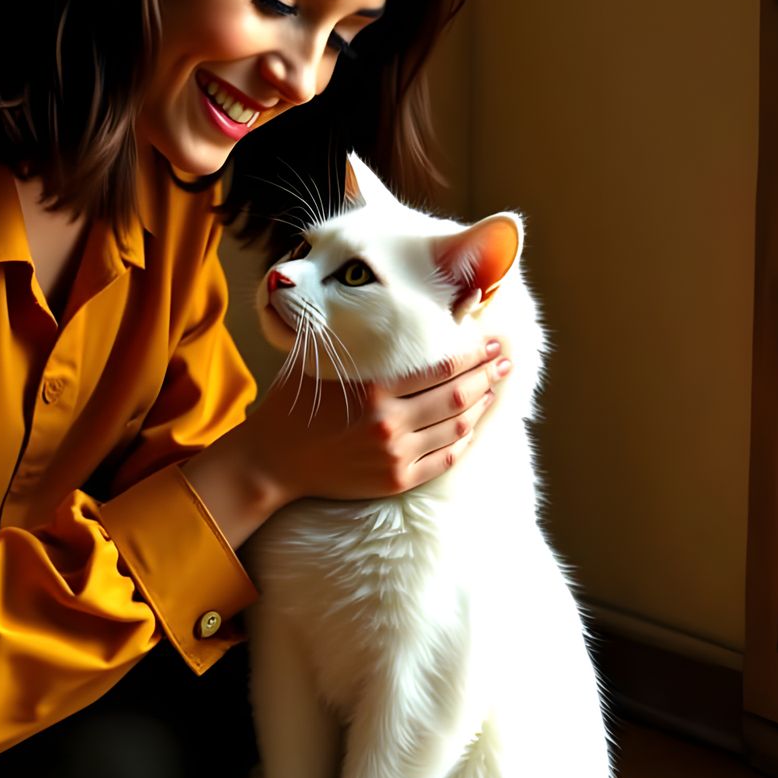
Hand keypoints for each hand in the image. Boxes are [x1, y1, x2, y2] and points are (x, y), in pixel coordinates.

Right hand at [247, 332, 513, 504]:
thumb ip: (345, 332)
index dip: (473, 352)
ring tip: (494, 387)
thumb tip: (371, 298)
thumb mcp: (316, 358)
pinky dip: (464, 438)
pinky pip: (445, 458)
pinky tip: (472, 422)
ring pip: (457, 426)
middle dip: (488, 373)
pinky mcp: (396, 479)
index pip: (441, 366)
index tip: (489, 338)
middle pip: (458, 394)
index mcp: (372, 388)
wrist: (273, 461)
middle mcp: (388, 422)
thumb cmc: (294, 403)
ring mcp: (394, 454)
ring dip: (482, 403)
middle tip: (505, 358)